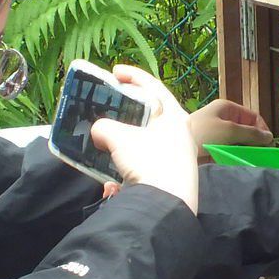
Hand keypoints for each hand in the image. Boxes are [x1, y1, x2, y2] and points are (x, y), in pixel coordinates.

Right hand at [90, 65, 199, 212]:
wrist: (166, 206)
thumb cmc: (149, 162)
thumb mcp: (118, 138)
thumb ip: (104, 127)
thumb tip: (98, 132)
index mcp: (174, 116)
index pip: (154, 87)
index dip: (133, 76)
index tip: (115, 72)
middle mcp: (179, 134)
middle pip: (151, 115)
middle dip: (127, 112)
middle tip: (110, 108)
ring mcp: (176, 158)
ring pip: (145, 142)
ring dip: (123, 143)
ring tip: (105, 144)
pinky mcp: (169, 179)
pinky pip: (144, 166)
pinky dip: (127, 168)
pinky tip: (113, 184)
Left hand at [188, 98, 273, 158]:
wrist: (175, 148)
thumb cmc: (202, 133)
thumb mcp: (229, 130)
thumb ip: (251, 133)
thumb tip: (270, 137)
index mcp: (227, 108)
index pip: (252, 117)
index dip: (262, 130)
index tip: (268, 146)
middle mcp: (223, 118)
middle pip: (246, 130)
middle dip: (253, 142)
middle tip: (259, 156)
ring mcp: (217, 133)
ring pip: (238, 142)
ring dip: (244, 151)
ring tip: (249, 161)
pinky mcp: (212, 146)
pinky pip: (229, 150)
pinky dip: (234, 156)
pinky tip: (238, 163)